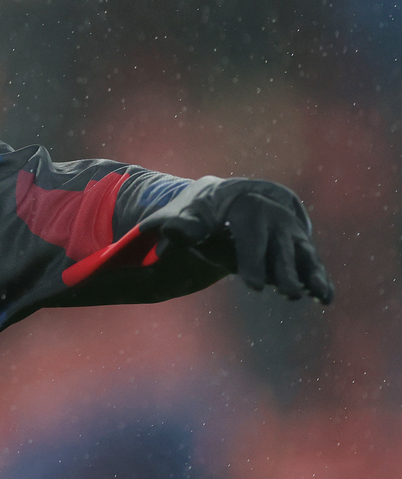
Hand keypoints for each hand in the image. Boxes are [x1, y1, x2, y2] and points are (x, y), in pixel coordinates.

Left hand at [159, 178, 334, 303]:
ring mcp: (287, 227)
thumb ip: (180, 225)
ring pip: (301, 251)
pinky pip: (308, 259)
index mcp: (245, 203)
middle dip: (283, 270)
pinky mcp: (296, 241)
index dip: (252, 259)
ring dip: (310, 273)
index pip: (250, 234)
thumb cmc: (199, 210)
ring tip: (319, 296)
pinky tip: (325, 297)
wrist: (222, 199)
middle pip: (280, 244)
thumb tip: (172, 231)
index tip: (252, 285)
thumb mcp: (184, 213)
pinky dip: (317, 276)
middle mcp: (272, 212)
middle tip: (287, 293)